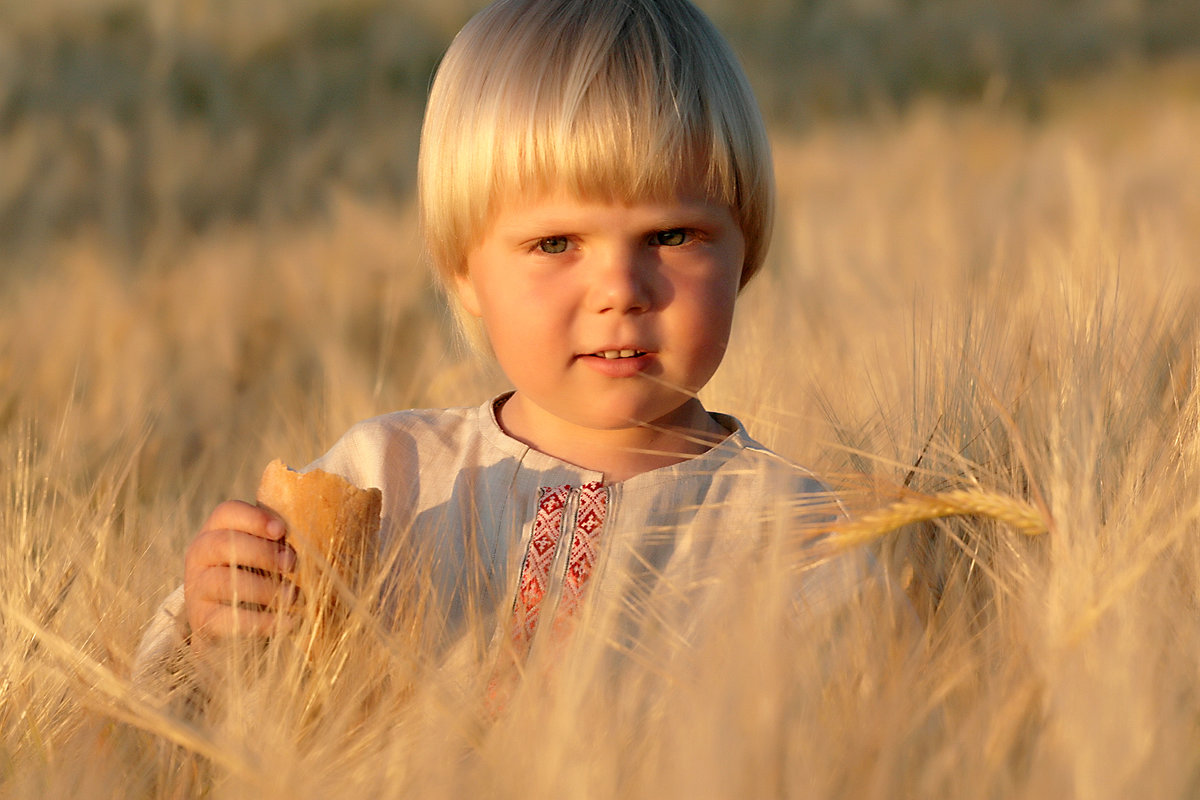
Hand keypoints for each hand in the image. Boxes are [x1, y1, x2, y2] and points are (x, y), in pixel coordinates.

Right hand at [184, 500, 298, 654]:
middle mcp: (200, 554)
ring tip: (293, 596)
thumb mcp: (265, 553)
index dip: (255, 518)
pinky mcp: (202, 619)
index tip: (282, 530)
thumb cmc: (258, 576)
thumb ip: (280, 541)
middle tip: (292, 564)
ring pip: (225, 581)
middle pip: (224, 544)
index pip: (227, 512)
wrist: (231, 625)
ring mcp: (196, 587)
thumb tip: (322, 534)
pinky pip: (229, 618)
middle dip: (263, 553)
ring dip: (264, 588)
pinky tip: (287, 622)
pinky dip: (261, 622)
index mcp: (216, 530)